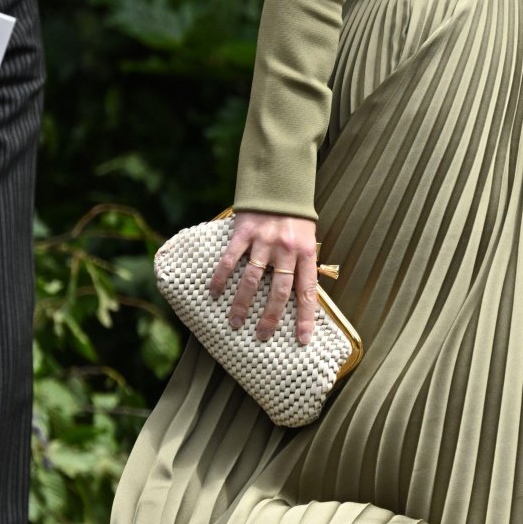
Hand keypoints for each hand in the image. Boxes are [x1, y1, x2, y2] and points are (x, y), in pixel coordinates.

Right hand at [208, 210, 321, 345]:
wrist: (279, 184)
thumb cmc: (295, 218)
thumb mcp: (308, 240)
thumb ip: (303, 265)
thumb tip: (301, 299)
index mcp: (306, 253)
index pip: (308, 291)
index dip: (306, 316)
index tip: (302, 339)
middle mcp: (286, 249)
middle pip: (279, 290)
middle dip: (271, 317)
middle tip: (263, 336)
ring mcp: (264, 241)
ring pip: (253, 279)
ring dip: (243, 303)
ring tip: (236, 323)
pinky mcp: (244, 232)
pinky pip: (231, 259)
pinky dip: (221, 278)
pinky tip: (214, 293)